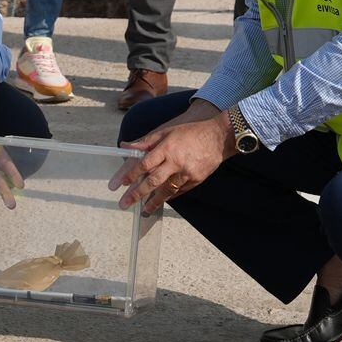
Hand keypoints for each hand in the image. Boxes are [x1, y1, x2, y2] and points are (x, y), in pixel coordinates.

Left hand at [112, 103, 232, 215]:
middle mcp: (176, 162)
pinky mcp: (196, 180)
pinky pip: (180, 191)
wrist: (219, 137)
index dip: (133, 175)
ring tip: (145, 210)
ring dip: (154, 201)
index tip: (123, 183)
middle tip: (125, 203)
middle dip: (137, 194)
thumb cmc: (191, 132)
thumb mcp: (167, 132)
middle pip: (153, 181)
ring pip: (167, 191)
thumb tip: (125, 146)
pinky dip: (170, 196)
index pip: (145, 164)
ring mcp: (187, 172)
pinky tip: (162, 200)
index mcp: (167, 148)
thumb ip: (146, 142)